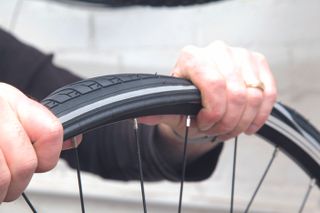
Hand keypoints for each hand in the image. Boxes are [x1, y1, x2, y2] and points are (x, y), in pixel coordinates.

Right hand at [0, 83, 62, 201]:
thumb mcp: (9, 108)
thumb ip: (40, 125)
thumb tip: (74, 140)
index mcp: (11, 100)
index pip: (52, 133)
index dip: (48, 155)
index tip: (39, 159)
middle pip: (26, 165)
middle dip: (18, 181)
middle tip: (7, 178)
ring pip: (3, 181)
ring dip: (0, 190)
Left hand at [141, 41, 276, 142]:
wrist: (204, 96)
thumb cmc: (187, 102)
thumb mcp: (172, 109)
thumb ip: (159, 112)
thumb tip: (142, 116)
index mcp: (191, 57)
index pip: (213, 85)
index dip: (214, 112)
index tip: (205, 125)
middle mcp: (216, 50)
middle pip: (236, 93)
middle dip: (228, 122)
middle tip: (217, 131)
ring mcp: (239, 54)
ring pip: (254, 96)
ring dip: (243, 121)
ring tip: (229, 129)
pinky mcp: (257, 62)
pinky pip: (268, 92)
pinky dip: (260, 115)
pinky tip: (248, 125)